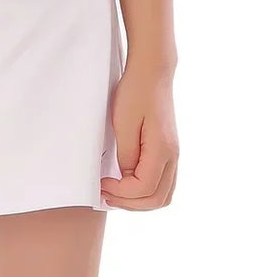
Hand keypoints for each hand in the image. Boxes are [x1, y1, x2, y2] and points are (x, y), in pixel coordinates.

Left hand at [100, 62, 178, 210]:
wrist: (152, 73)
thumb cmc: (136, 93)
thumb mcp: (123, 123)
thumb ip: (126, 155)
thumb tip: (125, 178)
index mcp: (162, 150)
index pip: (144, 189)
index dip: (120, 193)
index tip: (102, 184)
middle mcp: (173, 156)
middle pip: (157, 199)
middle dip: (129, 203)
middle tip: (105, 195)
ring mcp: (173, 155)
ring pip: (162, 195)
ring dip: (138, 201)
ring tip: (115, 193)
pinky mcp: (167, 151)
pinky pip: (162, 183)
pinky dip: (145, 191)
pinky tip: (126, 184)